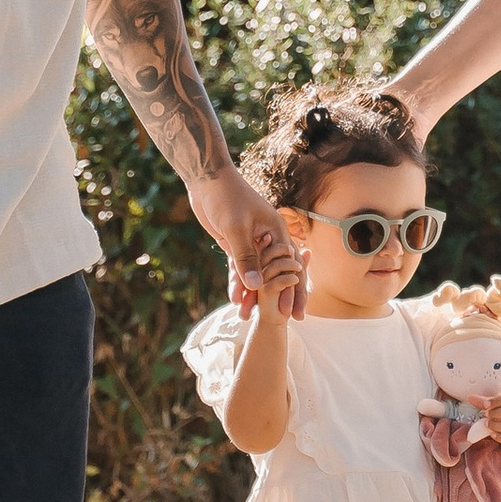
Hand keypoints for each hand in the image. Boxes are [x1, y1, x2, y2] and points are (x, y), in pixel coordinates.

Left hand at [190, 164, 305, 318]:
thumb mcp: (236, 229)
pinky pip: (239, 268)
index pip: (290, 268)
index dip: (293, 292)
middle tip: (279, 321)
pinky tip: (233, 299)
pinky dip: (236, 283)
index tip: (294, 314)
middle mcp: (268, 239)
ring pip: (255, 274)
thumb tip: (256, 287)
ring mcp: (252, 242)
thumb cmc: (227, 198)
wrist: (207, 180)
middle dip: (276, 299)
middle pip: (276, 275)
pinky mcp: (235, 244)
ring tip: (245, 316)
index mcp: (277, 232)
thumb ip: (246, 258)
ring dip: (251, 295)